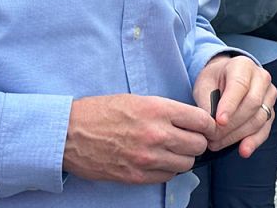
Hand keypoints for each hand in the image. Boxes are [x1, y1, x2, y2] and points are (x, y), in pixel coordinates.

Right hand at [63, 94, 211, 183]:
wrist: (69, 133)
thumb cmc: (100, 112)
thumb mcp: (136, 100)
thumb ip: (165, 110)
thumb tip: (190, 120)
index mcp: (157, 110)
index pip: (201, 120)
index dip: (207, 125)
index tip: (206, 127)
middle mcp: (156, 134)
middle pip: (198, 145)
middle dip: (197, 142)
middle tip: (189, 139)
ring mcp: (147, 158)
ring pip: (186, 164)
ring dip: (183, 158)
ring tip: (171, 150)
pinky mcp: (137, 176)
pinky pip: (168, 177)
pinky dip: (168, 170)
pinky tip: (158, 161)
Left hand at [194, 54, 276, 157]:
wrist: (225, 79)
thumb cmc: (215, 80)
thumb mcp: (204, 84)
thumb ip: (207, 102)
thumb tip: (211, 124)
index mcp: (243, 66)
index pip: (239, 86)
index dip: (230, 105)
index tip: (219, 121)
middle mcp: (261, 78)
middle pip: (252, 104)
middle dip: (231, 125)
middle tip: (212, 136)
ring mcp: (269, 95)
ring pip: (259, 118)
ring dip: (238, 135)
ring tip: (218, 143)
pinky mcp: (271, 111)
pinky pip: (265, 129)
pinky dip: (254, 141)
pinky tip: (244, 150)